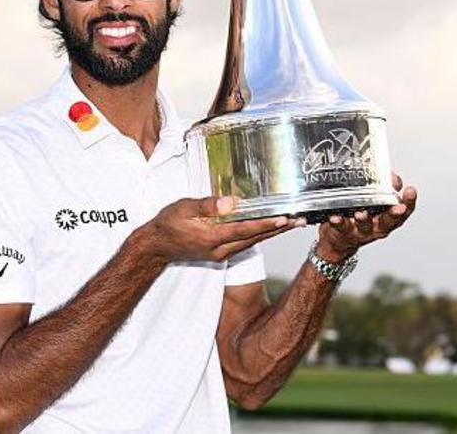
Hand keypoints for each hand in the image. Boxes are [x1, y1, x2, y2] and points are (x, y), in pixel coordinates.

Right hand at [140, 196, 303, 264]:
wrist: (156, 247)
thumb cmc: (167, 224)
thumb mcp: (184, 208)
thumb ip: (207, 205)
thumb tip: (231, 202)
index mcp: (212, 237)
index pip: (245, 229)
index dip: (266, 223)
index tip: (285, 217)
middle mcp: (220, 248)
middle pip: (255, 238)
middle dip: (279, 228)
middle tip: (301, 219)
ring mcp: (221, 253)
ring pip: (253, 241)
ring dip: (273, 232)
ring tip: (293, 222)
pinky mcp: (221, 253)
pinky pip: (245, 243)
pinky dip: (260, 234)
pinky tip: (271, 227)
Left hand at [316, 173, 416, 261]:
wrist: (338, 240)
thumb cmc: (358, 213)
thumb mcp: (373, 199)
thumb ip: (382, 186)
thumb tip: (388, 173)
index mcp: (387, 215)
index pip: (404, 209)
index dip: (410, 201)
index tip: (411, 190)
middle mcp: (378, 226)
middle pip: (390, 221)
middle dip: (395, 213)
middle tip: (399, 207)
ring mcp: (361, 231)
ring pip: (365, 226)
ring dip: (364, 219)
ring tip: (361, 213)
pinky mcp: (344, 233)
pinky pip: (342, 228)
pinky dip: (339, 222)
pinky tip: (335, 217)